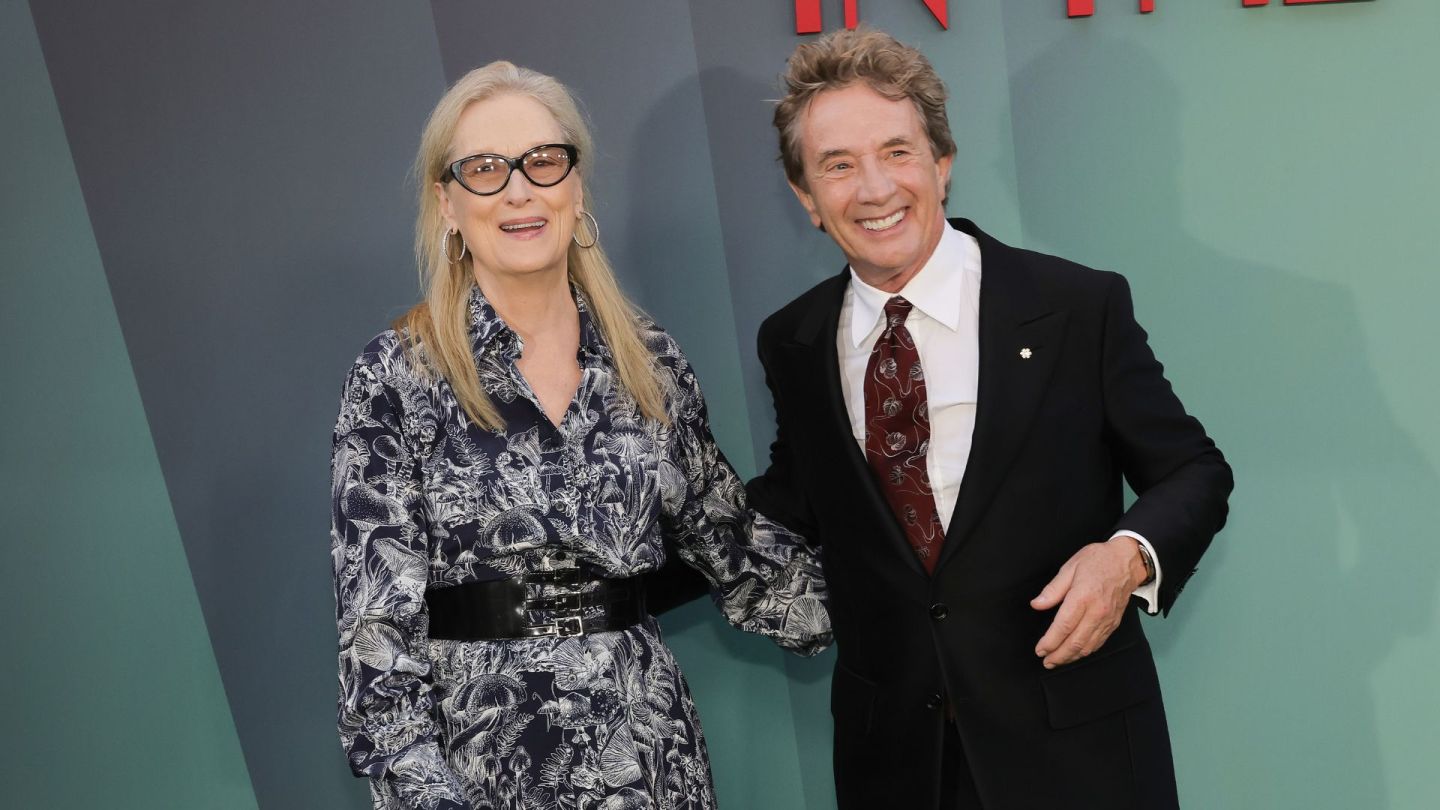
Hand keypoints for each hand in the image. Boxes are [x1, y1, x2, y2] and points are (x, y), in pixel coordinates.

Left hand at [1030, 537, 1147, 668]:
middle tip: (1046, 662)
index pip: (1063, 626)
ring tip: (1057, 661)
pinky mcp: (1114, 623)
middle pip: (1075, 642)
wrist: (1127, 561)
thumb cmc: (1098, 560)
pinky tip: (1076, 653)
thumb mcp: (1070, 568)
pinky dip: (1085, 651)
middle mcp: (1096, 612)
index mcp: (1082, 597)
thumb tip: (1037, 604)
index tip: (1040, 649)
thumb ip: (1052, 589)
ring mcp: (1107, 619)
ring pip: (1088, 646)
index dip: (1050, 642)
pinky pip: (1098, 643)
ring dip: (1071, 657)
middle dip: (1059, 655)